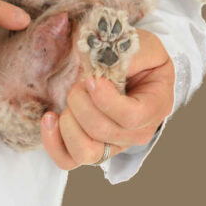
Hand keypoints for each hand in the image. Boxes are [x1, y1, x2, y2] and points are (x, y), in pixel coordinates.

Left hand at [40, 29, 174, 169]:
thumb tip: (102, 66)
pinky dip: (53, 142)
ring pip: (84, 151)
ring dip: (68, 122)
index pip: (130, 117)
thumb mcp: (141, 46)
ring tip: (69, 100)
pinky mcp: (91, 149)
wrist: (129, 69)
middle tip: (80, 82)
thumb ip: (128, 54)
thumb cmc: (137, 57)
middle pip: (101, 131)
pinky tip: (50, 118)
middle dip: (81, 102)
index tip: (92, 80)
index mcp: (155, 107)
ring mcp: (113, 145)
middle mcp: (137, 133)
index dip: (105, 100)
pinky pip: (67, 160)